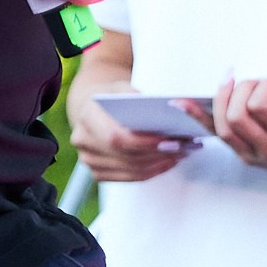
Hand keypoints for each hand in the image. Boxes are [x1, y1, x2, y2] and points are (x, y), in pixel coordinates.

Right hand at [68, 77, 199, 186]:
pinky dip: (152, 171)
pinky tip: (167, 161)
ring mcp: (88, 160)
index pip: (116, 137)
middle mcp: (83, 140)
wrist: (92, 110)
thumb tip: (164, 110)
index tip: (170, 141)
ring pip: (131, 170)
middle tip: (183, 148)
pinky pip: (130, 178)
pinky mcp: (98, 173)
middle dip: (158, 154)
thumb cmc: (111, 98)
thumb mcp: (121, 88)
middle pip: (126, 156)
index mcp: (87, 116)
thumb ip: (136, 97)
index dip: (144, 143)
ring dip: (159, 164)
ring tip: (180, 154)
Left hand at [209, 77, 266, 193]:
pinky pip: (216, 135)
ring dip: (220, 97)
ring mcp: (253, 154)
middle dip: (241, 88)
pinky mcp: (244, 154)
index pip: (262, 107)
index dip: (265, 86)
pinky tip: (182, 102)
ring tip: (230, 77)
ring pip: (223, 126)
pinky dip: (198, 117)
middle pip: (237, 115)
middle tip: (256, 78)